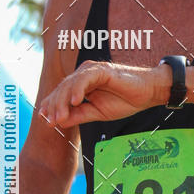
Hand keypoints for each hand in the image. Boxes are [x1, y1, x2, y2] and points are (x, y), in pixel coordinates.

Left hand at [38, 61, 170, 128]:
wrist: (148, 93)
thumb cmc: (126, 100)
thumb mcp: (98, 113)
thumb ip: (79, 115)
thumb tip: (60, 121)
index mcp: (82, 84)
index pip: (62, 94)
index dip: (52, 106)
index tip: (46, 122)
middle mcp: (84, 74)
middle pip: (62, 89)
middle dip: (54, 106)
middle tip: (50, 122)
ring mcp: (92, 71)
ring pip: (70, 84)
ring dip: (63, 101)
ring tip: (59, 117)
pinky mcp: (102, 70)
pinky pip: (85, 79)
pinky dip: (77, 90)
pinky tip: (74, 102)